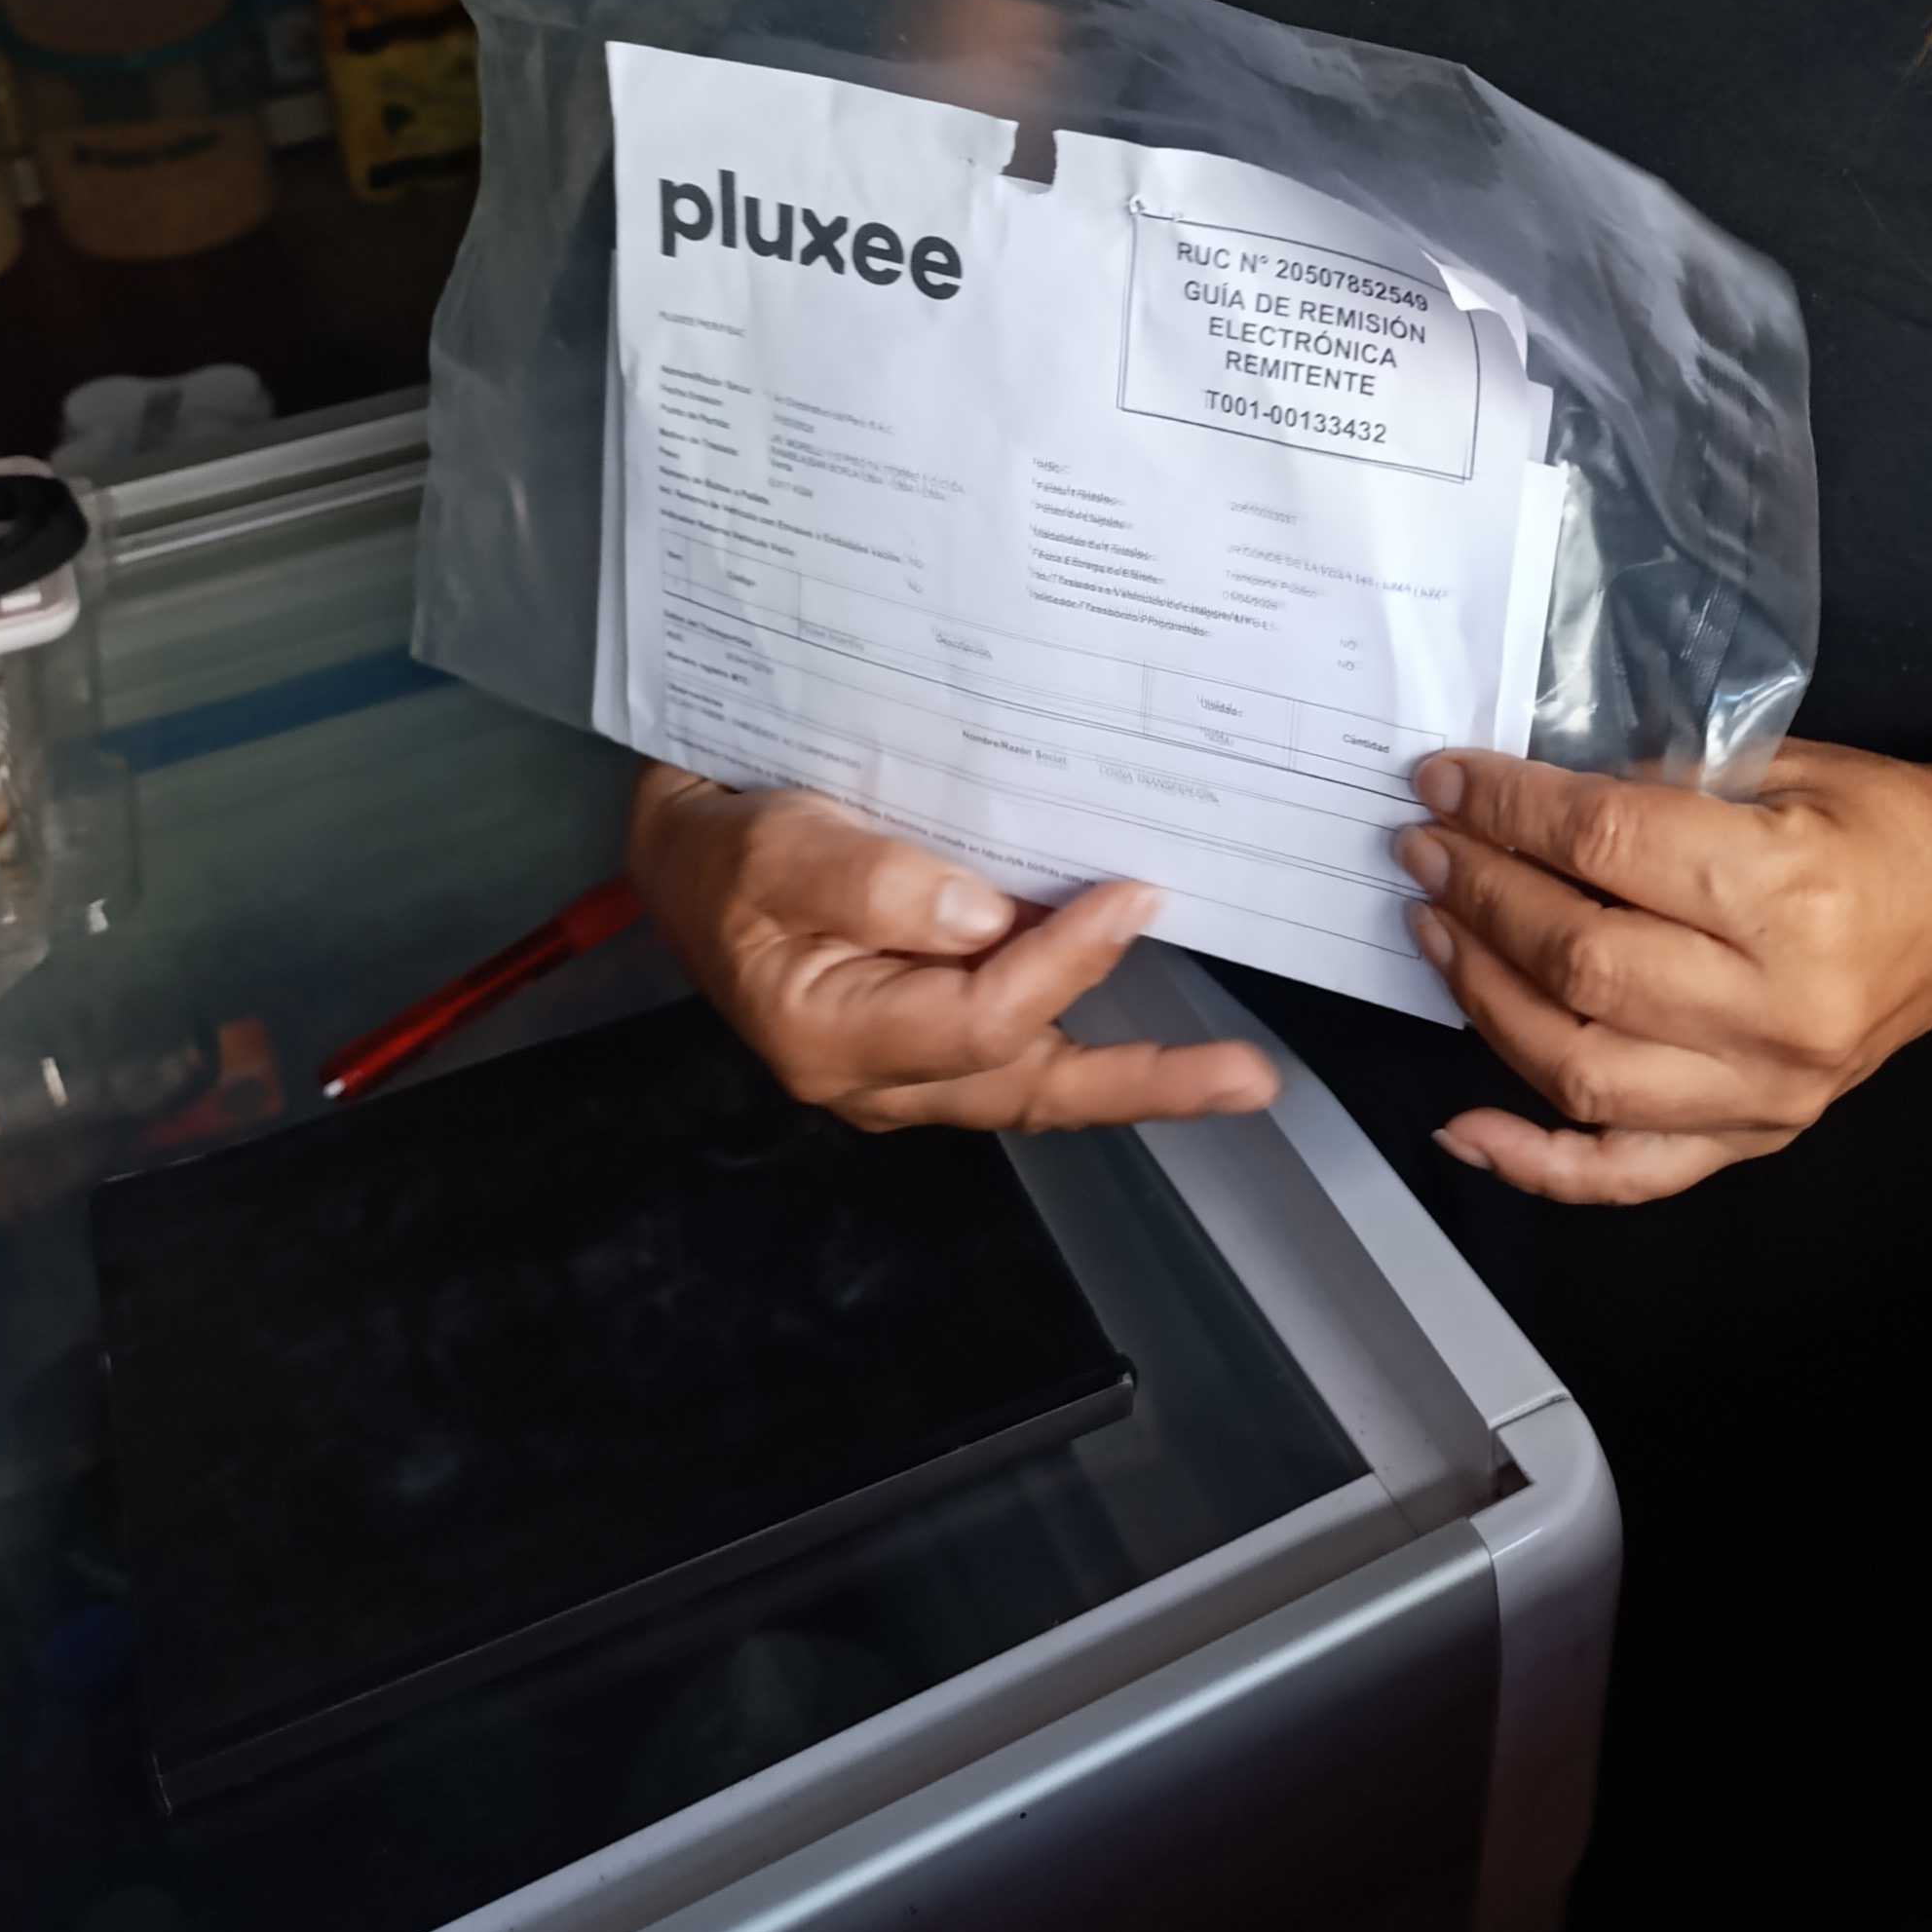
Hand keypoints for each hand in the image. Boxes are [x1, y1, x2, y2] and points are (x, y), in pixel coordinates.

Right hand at [631, 763, 1280, 1134]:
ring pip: (1035, 1086)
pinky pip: (1022, 1060)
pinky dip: (1090, 1051)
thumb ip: (868, 880)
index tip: (1135, 894)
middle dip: (1145, 1082)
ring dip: (1136, 1082)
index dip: (1064, 963)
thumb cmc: (722, 848)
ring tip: (1235, 1078)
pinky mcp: (928, 1045)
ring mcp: (906, 1073)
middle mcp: (877, 1080)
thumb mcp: (773, 845)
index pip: (980, 1019)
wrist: (683, 859)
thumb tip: (982, 916)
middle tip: (1248, 1079)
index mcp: (833, 1036)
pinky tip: (1155, 1038)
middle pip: (1029, 1086)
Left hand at [1395, 742, 1931, 1204]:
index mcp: (1789, 889)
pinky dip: (1533, 1161)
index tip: (1447, 784)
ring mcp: (1764, 1087)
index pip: (1606, 847)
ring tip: (1436, 930)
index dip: (1508, 810)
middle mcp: (1778, 1003)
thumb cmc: (1878, 827)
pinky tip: (1464, 1128)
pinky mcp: (1756, 1137)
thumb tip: (1521, 802)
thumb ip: (1654, 787)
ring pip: (1580, 1066)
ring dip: (1483, 995)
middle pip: (1580, 958)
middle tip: (1428, 848)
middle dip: (1481, 893)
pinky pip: (1625, 1173)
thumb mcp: (1777, 768)